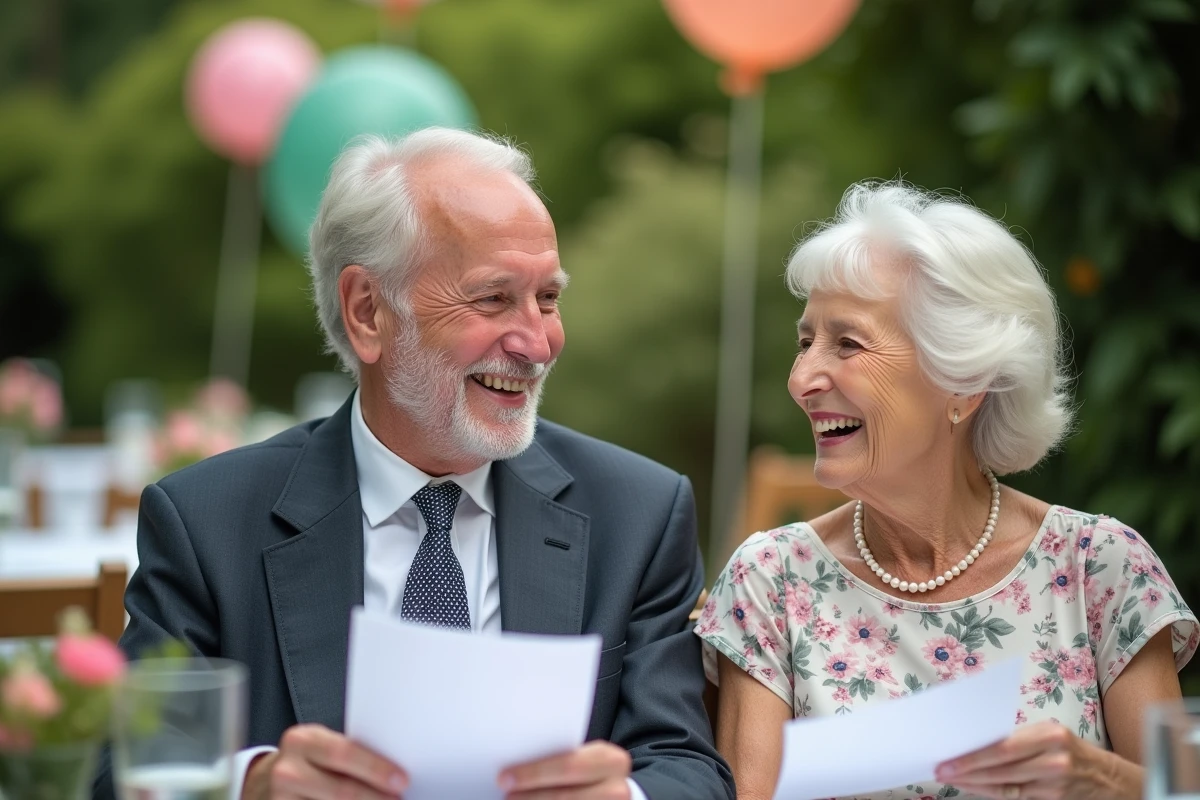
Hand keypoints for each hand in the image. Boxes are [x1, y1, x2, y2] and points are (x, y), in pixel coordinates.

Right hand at [243, 723, 408, 798]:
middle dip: (374, 797)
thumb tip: (393, 772)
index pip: (343, 753)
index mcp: (301, 741)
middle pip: (340, 790)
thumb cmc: (307, 763)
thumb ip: (349, 754)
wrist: (265, 783)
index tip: (402, 779)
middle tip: (399, 799)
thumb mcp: (321, 748)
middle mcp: (286, 770)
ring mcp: (279, 798)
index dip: (375, 768)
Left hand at [498, 740, 632, 798]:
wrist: (613, 792)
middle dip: (530, 797)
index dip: (534, 773)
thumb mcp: (582, 758)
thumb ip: (559, 758)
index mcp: (612, 761)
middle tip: (505, 796)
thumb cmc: (588, 772)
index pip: (568, 766)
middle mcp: (618, 789)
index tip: (504, 777)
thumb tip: (513, 769)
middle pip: (564, 796)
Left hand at [935, 722, 1140, 799]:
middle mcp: (1053, 759)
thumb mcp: (1048, 735)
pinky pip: (1015, 797)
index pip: (1002, 747)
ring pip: (1005, 787)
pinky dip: (992, 793)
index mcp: (1049, 735)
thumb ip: (1017, 739)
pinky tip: (975, 788)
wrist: (1110, 780)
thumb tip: (974, 742)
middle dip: (967, 771)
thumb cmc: (1070, 749)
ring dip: (975, 784)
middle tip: (942, 771)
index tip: (948, 759)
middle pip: (1001, 769)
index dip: (973, 756)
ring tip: (953, 780)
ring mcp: (1054, 784)